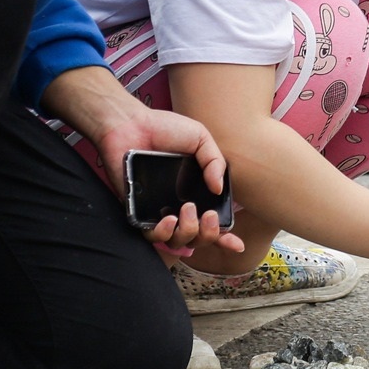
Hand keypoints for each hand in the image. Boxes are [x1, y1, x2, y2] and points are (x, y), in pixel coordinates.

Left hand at [90, 105, 239, 262]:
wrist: (130, 124)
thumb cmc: (164, 128)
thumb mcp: (200, 138)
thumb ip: (215, 161)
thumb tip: (220, 190)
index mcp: (196, 191)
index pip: (213, 221)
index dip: (225, 236)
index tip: (237, 244)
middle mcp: (178, 205)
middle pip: (198, 237)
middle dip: (209, 234)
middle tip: (208, 215)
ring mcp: (158, 211)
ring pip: (177, 241)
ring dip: (188, 232)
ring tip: (187, 210)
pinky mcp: (138, 213)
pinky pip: (151, 236)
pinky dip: (163, 233)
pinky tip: (169, 219)